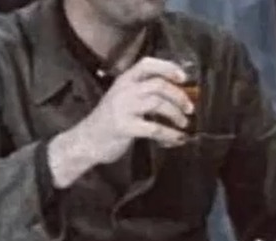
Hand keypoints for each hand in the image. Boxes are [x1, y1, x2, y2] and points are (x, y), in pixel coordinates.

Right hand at [48, 57, 194, 187]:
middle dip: (179, 96)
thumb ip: (146, 94)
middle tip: (190, 108)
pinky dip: (170, 134)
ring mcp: (122, 108)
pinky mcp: (124, 127)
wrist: (86, 141)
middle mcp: (123, 90)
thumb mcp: (125, 100)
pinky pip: (154, 128)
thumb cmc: (111, 121)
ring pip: (158, 103)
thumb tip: (179, 97)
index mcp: (125, 80)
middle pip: (158, 85)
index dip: (168, 67)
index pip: (147, 64)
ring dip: (176, 114)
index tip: (184, 78)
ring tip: (184, 124)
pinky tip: (177, 138)